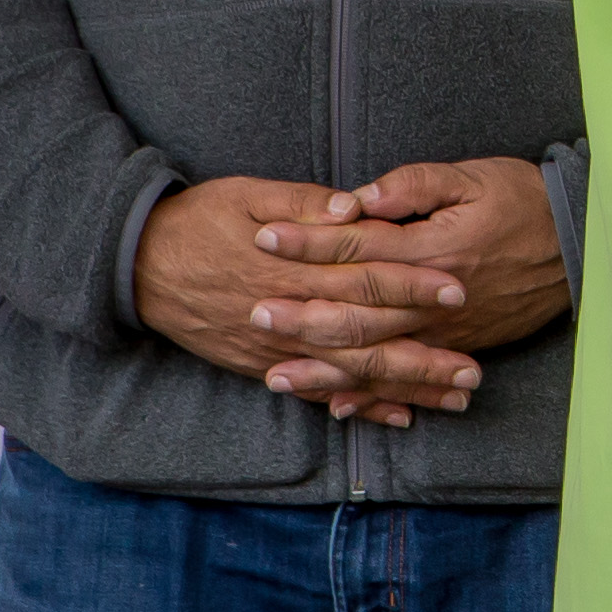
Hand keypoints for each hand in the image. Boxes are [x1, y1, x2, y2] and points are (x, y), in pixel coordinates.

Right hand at [140, 173, 476, 423]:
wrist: (137, 267)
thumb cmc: (198, 220)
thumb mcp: (248, 195)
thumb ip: (303, 203)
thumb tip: (353, 206)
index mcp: (289, 267)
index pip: (362, 278)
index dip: (410, 286)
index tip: (455, 290)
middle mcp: (286, 316)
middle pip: (365, 338)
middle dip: (423, 354)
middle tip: (475, 367)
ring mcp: (274, 350)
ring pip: (350, 374)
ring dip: (404, 387)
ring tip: (455, 398)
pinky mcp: (262, 367)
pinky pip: (319, 393)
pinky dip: (360, 405)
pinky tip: (399, 416)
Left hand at [249, 157, 570, 422]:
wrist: (581, 243)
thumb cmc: (523, 200)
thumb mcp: (471, 176)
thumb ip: (413, 186)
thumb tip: (358, 199)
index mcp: (433, 249)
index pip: (357, 247)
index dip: (308, 241)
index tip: (264, 236)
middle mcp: (435, 300)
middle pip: (358, 312)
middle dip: (302, 314)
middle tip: (254, 312)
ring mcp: (448, 332)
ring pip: (378, 357)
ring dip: (326, 368)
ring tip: (277, 376)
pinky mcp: (460, 347)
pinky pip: (409, 379)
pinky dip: (374, 396)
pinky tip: (337, 406)